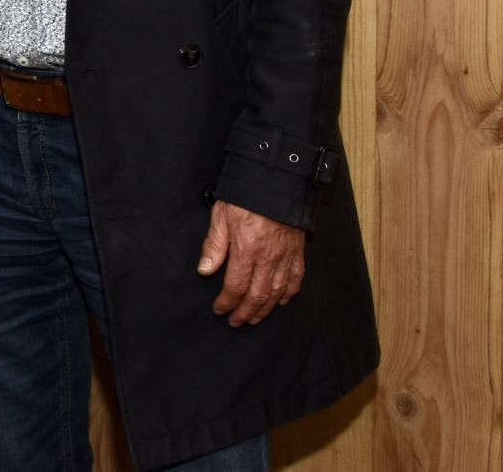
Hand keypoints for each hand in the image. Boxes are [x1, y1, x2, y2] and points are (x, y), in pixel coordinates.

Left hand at [196, 200, 306, 325]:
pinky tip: (281, 301)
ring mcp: (286, 256)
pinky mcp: (298, 252)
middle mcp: (268, 258)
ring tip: (254, 318)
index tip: (219, 309)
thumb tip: (205, 270)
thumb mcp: (221, 215)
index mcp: (247, 250)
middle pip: (257, 296)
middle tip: (235, 322)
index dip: (227, 302)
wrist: (278, 181)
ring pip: (277, 293)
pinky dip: (288, 294)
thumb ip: (214, 245)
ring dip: (265, 309)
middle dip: (245, 312)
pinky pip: (295, 279)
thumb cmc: (246, 196)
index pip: (236, 286)